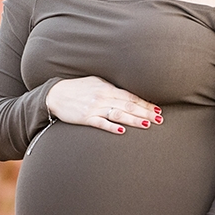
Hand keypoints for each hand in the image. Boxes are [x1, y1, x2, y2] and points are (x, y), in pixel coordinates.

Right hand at [45, 76, 161, 134]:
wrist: (55, 94)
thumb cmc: (77, 88)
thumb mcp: (95, 83)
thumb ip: (111, 88)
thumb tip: (127, 94)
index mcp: (107, 88)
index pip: (130, 96)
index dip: (145, 103)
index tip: (157, 109)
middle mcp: (103, 96)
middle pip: (128, 105)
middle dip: (145, 112)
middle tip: (159, 119)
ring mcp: (94, 107)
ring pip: (118, 114)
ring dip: (133, 119)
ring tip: (147, 124)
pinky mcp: (85, 118)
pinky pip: (100, 123)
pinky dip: (112, 127)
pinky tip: (122, 131)